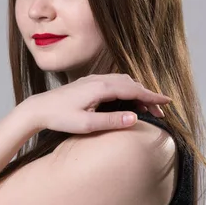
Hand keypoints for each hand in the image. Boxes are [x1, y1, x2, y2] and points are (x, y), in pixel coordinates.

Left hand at [27, 74, 172, 133]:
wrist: (38, 109)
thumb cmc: (60, 118)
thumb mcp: (86, 125)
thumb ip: (111, 121)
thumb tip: (135, 119)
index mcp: (101, 88)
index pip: (133, 90)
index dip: (152, 97)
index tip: (167, 103)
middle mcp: (99, 79)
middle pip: (131, 84)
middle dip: (148, 96)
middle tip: (160, 113)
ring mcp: (93, 79)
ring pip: (123, 81)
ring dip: (137, 92)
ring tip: (146, 108)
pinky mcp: (88, 83)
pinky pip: (114, 82)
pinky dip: (126, 89)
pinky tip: (127, 99)